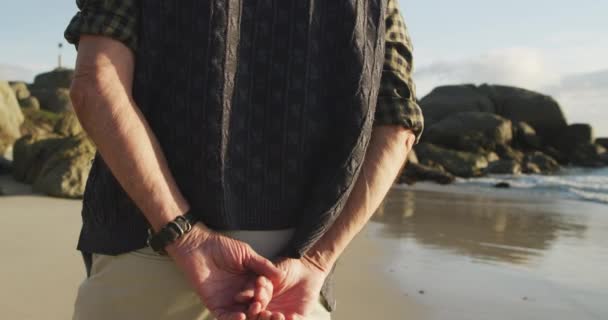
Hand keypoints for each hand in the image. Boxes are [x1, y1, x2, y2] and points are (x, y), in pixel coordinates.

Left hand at [167, 223, 282, 319]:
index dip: (266, 291)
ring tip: (252, 310)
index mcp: (251, 281)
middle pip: (255, 305)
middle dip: (259, 305)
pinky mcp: (215, 305)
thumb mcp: (246, 254)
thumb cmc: (221, 247)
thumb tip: (281, 275)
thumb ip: (262, 265)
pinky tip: (240, 316)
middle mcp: (242, 292)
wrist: (197, 247)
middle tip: (259, 302)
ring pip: (243, 313)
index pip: (263, 291)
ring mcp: (229, 300)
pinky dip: (233, 319)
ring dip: (250, 314)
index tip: (263, 287)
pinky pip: (225, 317)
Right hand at [236, 257, 328, 319]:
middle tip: (265, 313)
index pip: (253, 308)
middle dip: (262, 317)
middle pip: (262, 319)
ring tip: (278, 315)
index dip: (253, 307)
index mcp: (260, 301)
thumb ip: (263, 280)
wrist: (305, 269)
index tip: (256, 302)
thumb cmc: (285, 268)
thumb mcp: (272, 273)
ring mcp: (282, 314)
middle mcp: (269, 311)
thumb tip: (257, 282)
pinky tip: (292, 317)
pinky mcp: (297, 316)